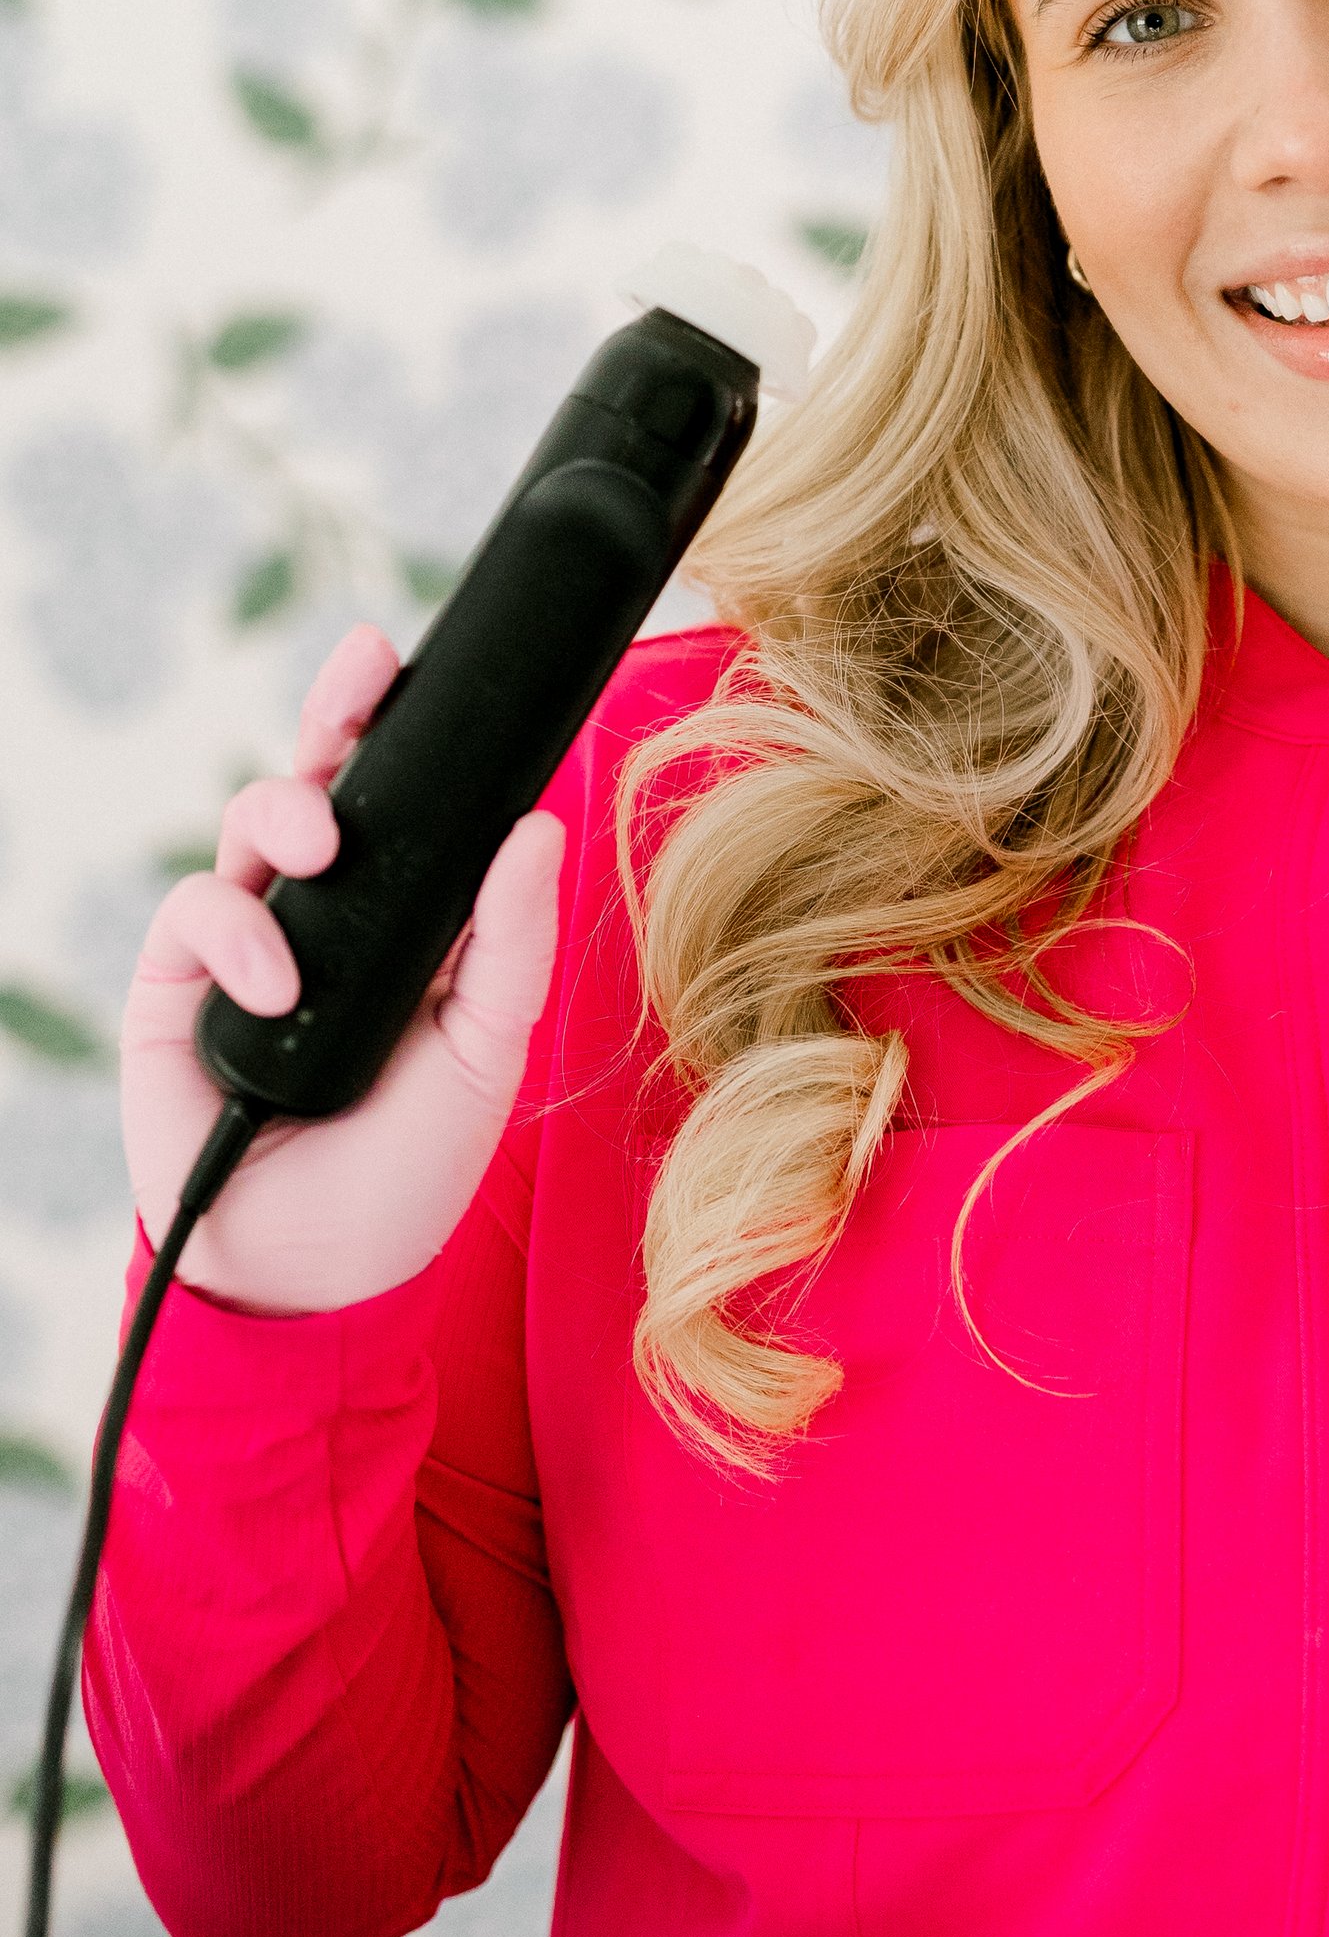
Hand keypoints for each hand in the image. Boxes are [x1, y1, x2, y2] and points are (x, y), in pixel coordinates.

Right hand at [119, 621, 564, 1312]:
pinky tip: (274, 982)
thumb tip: (536, 828)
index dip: (413, 733)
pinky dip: (238, 929)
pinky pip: (198, 907)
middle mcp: (332, 913)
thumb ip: (509, 944)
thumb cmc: (409, 1165)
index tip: (428, 666)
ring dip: (289, 809)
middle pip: (327, 781)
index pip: (413, 805)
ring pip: (256, 823)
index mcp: (412, 917)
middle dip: (339, 712)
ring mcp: (253, 940)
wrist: (312, 1270)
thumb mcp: (486, 1051)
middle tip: (363, 671)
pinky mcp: (183, 983)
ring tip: (322, 845)